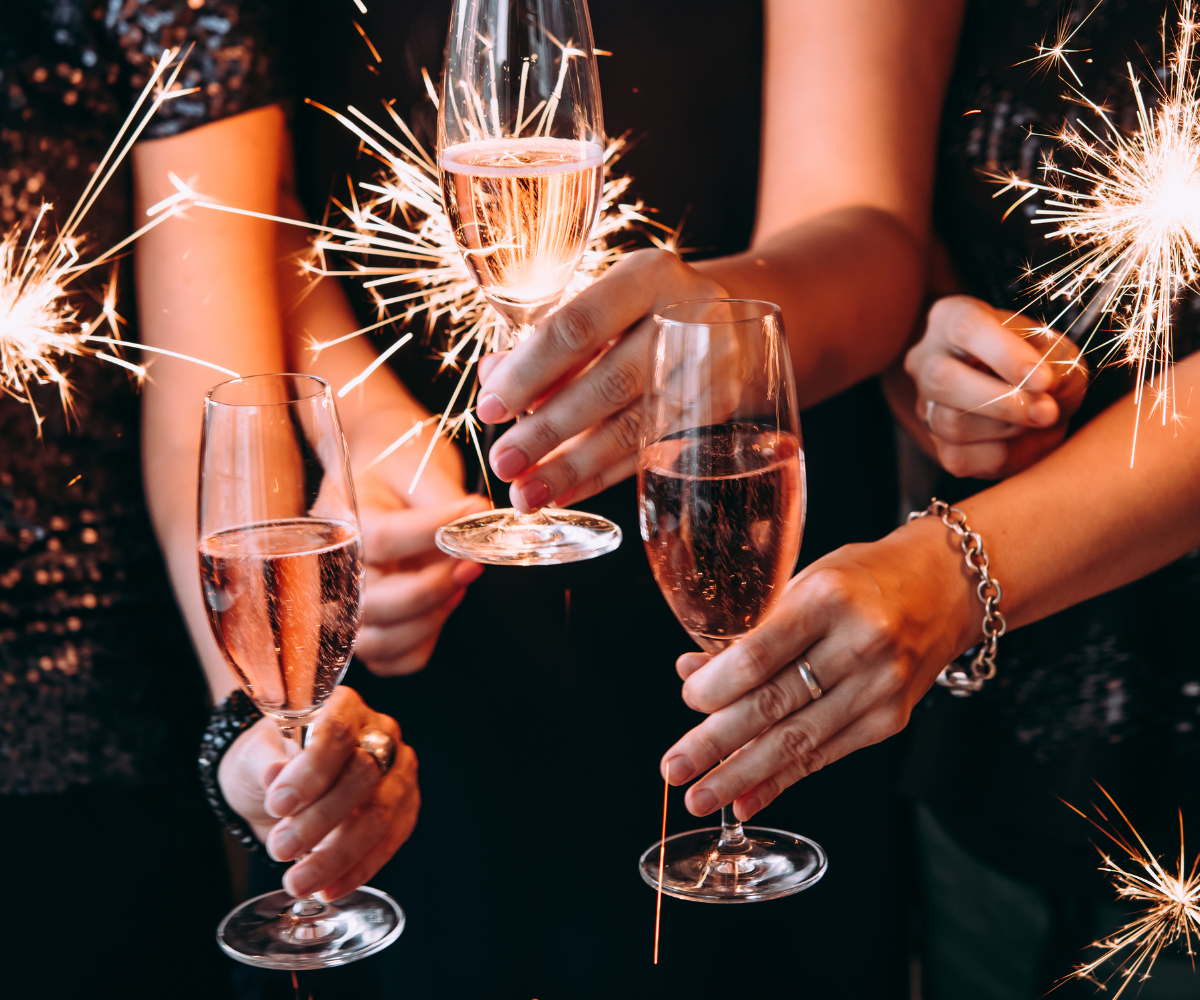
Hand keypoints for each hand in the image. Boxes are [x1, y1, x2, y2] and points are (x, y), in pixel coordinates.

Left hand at [218, 686, 418, 899]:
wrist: (284, 788)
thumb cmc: (270, 762)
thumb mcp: (255, 757)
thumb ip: (265, 764)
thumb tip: (276, 775)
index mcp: (345, 706)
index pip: (338, 732)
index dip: (311, 771)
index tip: (279, 804)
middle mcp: (381, 733)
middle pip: (364, 774)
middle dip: (320, 818)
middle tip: (279, 848)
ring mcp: (399, 771)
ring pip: (382, 813)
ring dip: (339, 854)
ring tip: (299, 881)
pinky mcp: (405, 807)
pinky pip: (390, 841)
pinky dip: (358, 869)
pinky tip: (329, 888)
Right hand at [355, 470, 488, 675]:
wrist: (383, 482)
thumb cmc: (398, 473)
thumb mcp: (416, 468)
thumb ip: (444, 497)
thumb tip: (476, 517)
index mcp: (339, 519)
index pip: (380, 539)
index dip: (431, 532)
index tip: (472, 513)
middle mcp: (332, 569)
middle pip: (373, 602)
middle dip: (432, 588)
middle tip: (472, 563)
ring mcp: (343, 607)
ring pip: (380, 642)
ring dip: (430, 620)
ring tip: (459, 585)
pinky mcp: (365, 631)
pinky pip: (389, 661)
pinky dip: (421, 644)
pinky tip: (442, 608)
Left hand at [475, 249, 726, 510]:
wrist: (724, 315)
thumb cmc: (641, 309)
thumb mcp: (597, 304)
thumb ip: (544, 340)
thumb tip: (493, 380)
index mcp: (648, 275)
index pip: (578, 327)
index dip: (528, 372)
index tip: (489, 408)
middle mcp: (689, 315)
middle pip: (609, 383)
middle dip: (548, 430)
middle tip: (504, 463)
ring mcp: (712, 365)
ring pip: (634, 426)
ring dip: (573, 466)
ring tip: (527, 494)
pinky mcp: (720, 406)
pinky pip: (652, 450)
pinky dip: (604, 474)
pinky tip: (566, 491)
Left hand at [659, 517, 971, 821]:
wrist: (946, 586)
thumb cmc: (864, 578)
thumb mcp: (803, 583)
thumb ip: (751, 630)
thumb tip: (692, 672)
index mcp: (827, 598)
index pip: (760, 655)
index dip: (716, 687)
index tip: (688, 701)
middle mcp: (858, 644)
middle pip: (773, 705)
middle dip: (715, 744)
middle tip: (674, 768)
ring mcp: (879, 687)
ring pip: (797, 741)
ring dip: (741, 775)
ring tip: (701, 795)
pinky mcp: (890, 720)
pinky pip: (824, 756)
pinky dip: (781, 781)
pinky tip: (747, 798)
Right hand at [904, 295, 1087, 478]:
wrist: (1037, 407)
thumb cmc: (1044, 366)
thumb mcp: (1060, 354)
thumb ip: (1055, 366)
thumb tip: (1042, 392)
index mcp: (952, 318)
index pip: (966, 327)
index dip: (1005, 355)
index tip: (1044, 380)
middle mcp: (927, 358)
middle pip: (942, 378)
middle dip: (1001, 400)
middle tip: (1047, 411)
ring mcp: (925, 403)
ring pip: (949, 422)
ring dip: (1006, 427)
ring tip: (1038, 420)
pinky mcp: (936, 444)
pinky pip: (959, 456)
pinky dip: (999, 455)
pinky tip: (1017, 440)